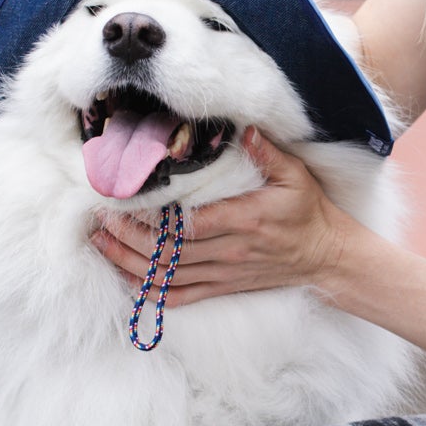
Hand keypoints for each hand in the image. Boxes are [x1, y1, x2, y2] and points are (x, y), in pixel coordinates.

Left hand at [91, 130, 355, 305]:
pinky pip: (182, 295)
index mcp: (245, 220)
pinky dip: (151, 292)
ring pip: (168, 275)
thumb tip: (245, 130)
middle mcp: (230, 251)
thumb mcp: (297, 176)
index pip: (189, 225)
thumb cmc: (309, 213)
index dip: (153, 220)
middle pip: (168, 252)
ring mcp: (224, 273)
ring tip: (100, 245)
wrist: (327, 258)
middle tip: (99, 221)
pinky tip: (127, 281)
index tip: (123, 203)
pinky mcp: (223, 286)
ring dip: (130, 263)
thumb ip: (269, 153)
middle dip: (128, 238)